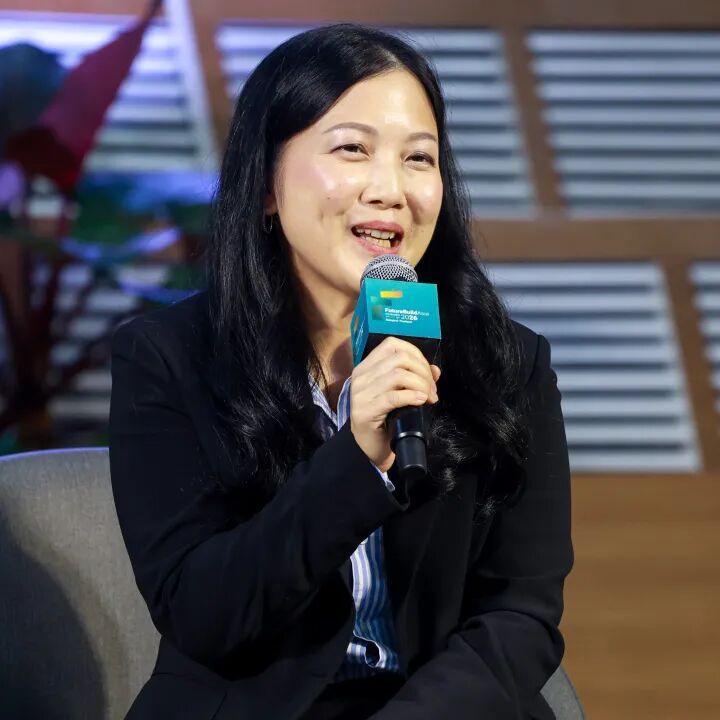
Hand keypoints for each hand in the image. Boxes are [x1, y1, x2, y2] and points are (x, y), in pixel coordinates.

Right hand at [350, 336, 440, 472]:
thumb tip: (435, 370)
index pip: (392, 345)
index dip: (415, 354)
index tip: (428, 372)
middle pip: (399, 358)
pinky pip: (393, 397)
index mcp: (366, 367)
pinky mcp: (365, 411)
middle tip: (432, 390)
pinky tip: (421, 401)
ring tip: (429, 398)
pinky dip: (412, 396)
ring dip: (421, 385)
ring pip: (398, 375)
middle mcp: (360, 376)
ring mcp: (360, 394)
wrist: (368, 448)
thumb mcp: (399, 394)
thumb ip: (414, 378)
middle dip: (422, 372)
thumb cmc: (384, 419)